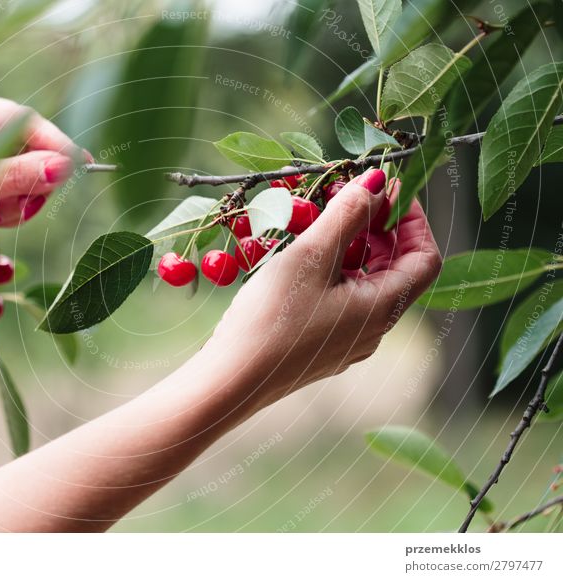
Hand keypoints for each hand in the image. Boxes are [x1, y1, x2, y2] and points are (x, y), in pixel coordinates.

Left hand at [0, 85, 85, 275]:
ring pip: (35, 173)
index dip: (55, 145)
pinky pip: (26, 189)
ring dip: (18, 202)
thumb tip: (63, 167)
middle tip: (5, 207)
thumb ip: (17, 176)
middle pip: (36, 147)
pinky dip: (13, 209)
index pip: (26, 122)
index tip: (81, 166)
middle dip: (27, 184)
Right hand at [203, 169, 441, 413]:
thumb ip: (347, 213)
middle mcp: (373, 330)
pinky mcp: (320, 347)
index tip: (384, 189)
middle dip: (376, 228)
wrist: (230, 380)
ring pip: (364, 284)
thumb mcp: (312, 256)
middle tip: (345, 197)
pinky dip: (332, 271)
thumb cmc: (273, 317)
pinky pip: (340, 300)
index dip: (412, 218)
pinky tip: (301, 259)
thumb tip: (378, 179)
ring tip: (318, 222)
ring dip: (350, 248)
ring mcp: (347, 342)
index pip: (424, 257)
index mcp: (383, 309)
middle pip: (394, 269)